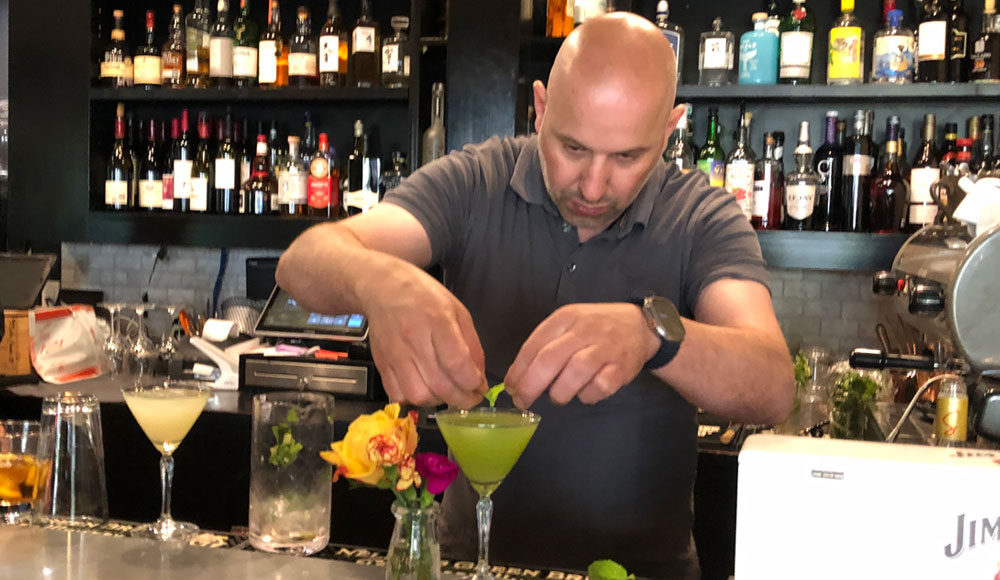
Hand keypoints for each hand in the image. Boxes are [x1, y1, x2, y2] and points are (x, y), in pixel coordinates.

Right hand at [362, 265, 487, 407]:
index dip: (473, 382)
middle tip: (471, 397)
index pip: (457, 363)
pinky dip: (415, 401)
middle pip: (440, 385)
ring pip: (419, 396)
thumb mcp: (457, 311)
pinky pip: (398, 396)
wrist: (382, 288)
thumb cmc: (424, 296)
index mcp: (438, 322)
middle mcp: (414, 340)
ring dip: (439, 401)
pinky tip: (426, 390)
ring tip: (448, 392)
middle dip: (462, 399)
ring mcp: (395, 355)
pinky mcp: (381, 365)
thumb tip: (479, 377)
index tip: (481, 386)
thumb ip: (472, 344)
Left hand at [504, 303, 659, 407]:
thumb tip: (517, 377)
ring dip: (559, 392)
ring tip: (557, 396)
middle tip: (523, 401)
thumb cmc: (595, 327)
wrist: (639, 325)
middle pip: (550, 359)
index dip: (518, 370)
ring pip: (575, 373)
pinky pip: (599, 387)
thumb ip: (544, 345)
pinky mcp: (622, 367)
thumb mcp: (568, 325)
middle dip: (531, 385)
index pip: (534, 345)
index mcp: (565, 318)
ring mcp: (605, 348)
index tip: (512, 387)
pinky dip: (586, 396)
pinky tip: (583, 393)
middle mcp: (584, 330)